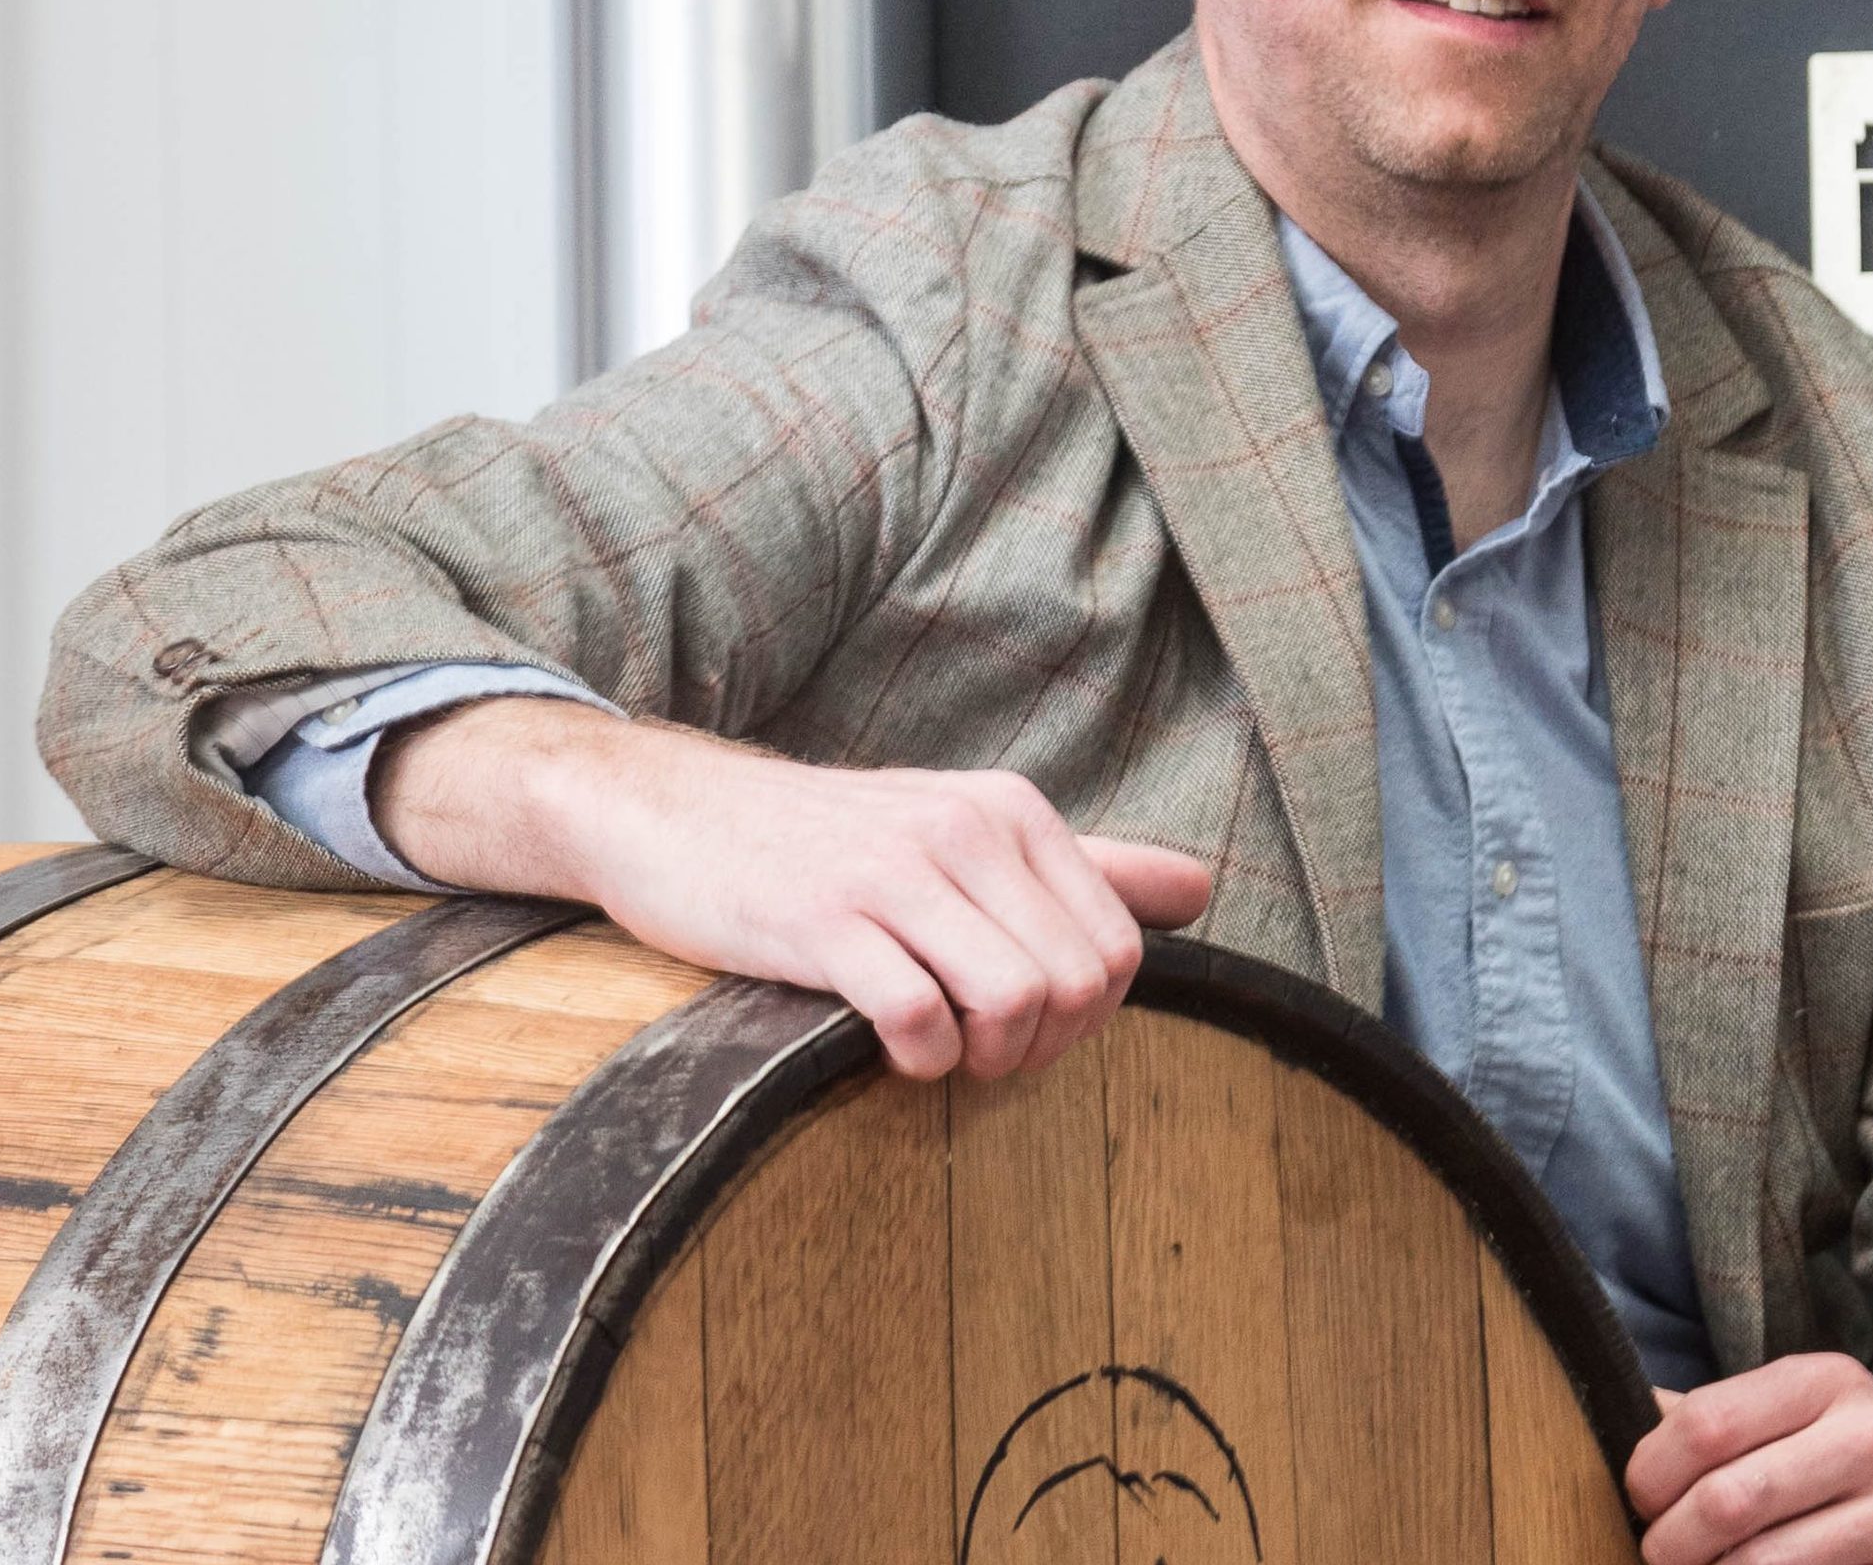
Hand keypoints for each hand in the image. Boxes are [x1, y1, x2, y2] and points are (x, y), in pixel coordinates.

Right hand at [373, 697, 1212, 1079]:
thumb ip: (1084, 862)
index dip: (1092, 1019)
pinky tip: (894, 1055)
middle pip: (1081, 980)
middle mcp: (967, 829)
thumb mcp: (963, 828)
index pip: (1119, 942)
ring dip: (991, 1061)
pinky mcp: (823, 921)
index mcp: (1013, 811)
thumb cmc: (827, 841)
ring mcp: (895, 872)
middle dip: (1049, 1048)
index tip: (1033, 1035)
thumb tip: (1201, 886)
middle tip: (990, 1059)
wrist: (671, 812)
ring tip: (948, 1058)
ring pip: (1016, 998)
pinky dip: (921, 1061)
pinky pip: (918, 1016)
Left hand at [1625, 1354, 1872, 1564]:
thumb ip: (1720, 1414)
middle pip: (1725, 1504)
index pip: (1703, 1427)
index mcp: (1831, 1384)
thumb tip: (1625, 1412)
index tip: (1643, 1500)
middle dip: (1669, 1545)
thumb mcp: (1809, 1410)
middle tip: (1664, 1554)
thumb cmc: (1866, 1459)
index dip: (1649, 1475)